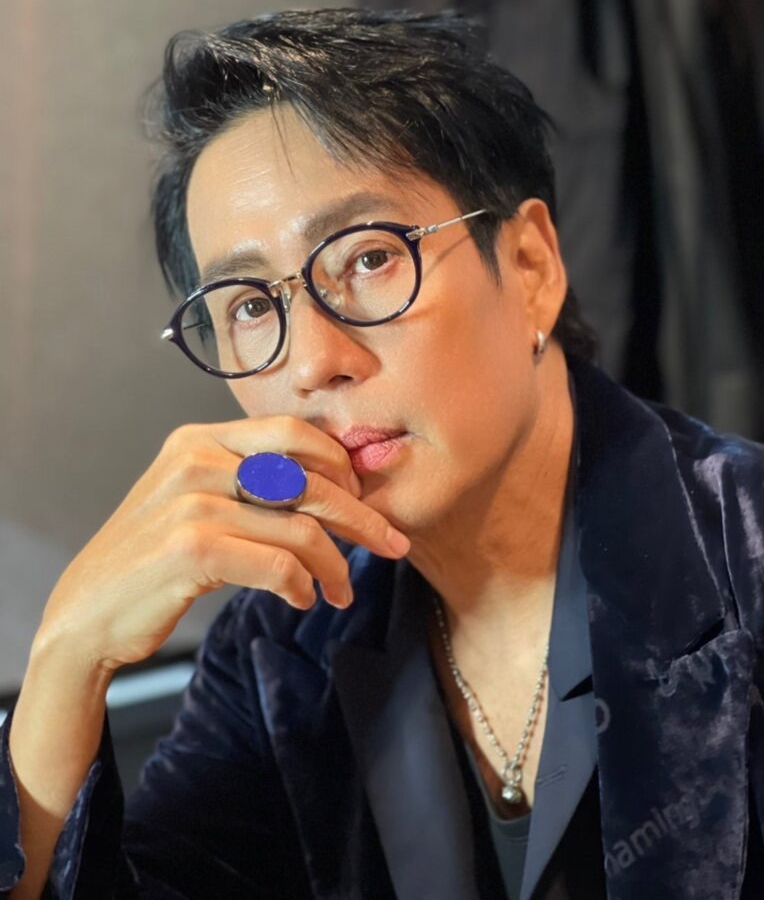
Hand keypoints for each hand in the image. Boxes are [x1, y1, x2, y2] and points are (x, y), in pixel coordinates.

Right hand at [33, 415, 409, 672]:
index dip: (341, 467)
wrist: (87, 614)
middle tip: (391, 544)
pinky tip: (303, 599)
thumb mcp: (194, 501)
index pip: (295, 434)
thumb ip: (249, 484)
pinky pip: (280, 564)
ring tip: (340, 592)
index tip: (365, 502)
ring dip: (334, 566)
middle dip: (361, 515)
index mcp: (201, 439)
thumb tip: (330, 489)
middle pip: (308, 477)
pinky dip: (303, 585)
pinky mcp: (192, 547)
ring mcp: (193, 502)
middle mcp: (197, 459)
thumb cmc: (152, 561)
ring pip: (301, 528)